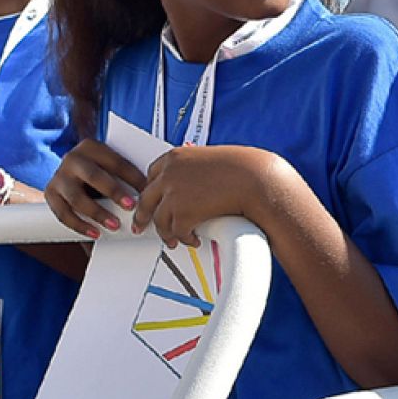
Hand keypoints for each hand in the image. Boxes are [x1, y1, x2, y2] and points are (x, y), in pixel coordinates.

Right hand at [46, 139, 145, 238]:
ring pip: (76, 197)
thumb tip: (153, 191)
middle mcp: (73, 159)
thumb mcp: (110, 166)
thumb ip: (126, 174)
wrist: (69, 175)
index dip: (133, 177)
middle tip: (131, 206)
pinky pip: (63, 213)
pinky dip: (79, 225)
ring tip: (114, 225)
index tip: (147, 191)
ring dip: (97, 213)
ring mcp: (60, 177)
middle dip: (114, 192)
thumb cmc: (98, 171)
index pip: (116, 162)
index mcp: (92, 147)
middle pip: (93, 176)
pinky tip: (94, 232)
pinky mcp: (51, 194)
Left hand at [132, 145, 290, 247]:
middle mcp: (169, 174)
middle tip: (141, 225)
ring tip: (172, 240)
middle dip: (143, 215)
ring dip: (166, 233)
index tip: (151, 199)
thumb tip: (197, 183)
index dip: (151, 190)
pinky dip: (185, 239)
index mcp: (176, 157)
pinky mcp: (183, 213)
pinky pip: (177, 232)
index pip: (151, 174)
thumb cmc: (245, 169)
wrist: (256, 179)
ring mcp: (173, 194)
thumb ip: (198, 170)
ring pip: (159, 220)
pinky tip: (193, 240)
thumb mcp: (214, 161)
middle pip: (146, 199)